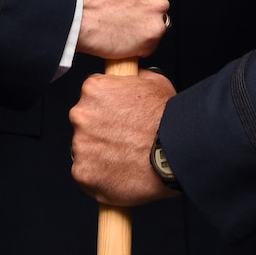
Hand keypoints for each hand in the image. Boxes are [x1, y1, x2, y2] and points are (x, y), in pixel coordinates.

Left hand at [71, 69, 177, 205]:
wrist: (175, 153)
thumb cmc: (167, 120)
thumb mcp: (153, 82)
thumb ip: (132, 78)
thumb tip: (129, 79)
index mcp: (94, 89)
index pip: (91, 96)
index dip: (106, 107)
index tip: (117, 117)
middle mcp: (82, 115)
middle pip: (84, 123)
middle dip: (100, 130)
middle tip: (123, 138)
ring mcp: (80, 145)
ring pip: (84, 149)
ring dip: (99, 153)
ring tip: (124, 157)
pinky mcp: (83, 172)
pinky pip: (86, 174)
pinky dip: (99, 176)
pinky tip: (119, 172)